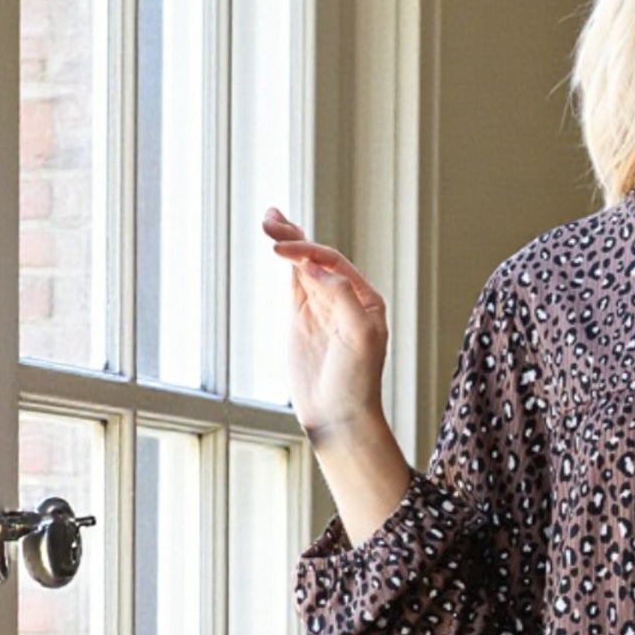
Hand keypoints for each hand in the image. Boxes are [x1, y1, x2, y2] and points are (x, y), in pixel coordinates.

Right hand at [262, 206, 390, 443]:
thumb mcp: (359, 337)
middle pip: (317, 257)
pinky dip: (286, 264)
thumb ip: (341, 297)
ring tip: (269, 219)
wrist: (338, 415)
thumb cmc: (357, 381)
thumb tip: (313, 266)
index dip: (309, 252)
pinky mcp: (302, 319)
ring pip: (303, 266)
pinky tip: (277, 246)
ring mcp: (321, 307)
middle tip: (269, 219)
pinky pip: (294, 283)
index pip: (334, 263)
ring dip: (288, 242)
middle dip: (295, 237)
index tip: (283, 253)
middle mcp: (345, 298)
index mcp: (365, 299)